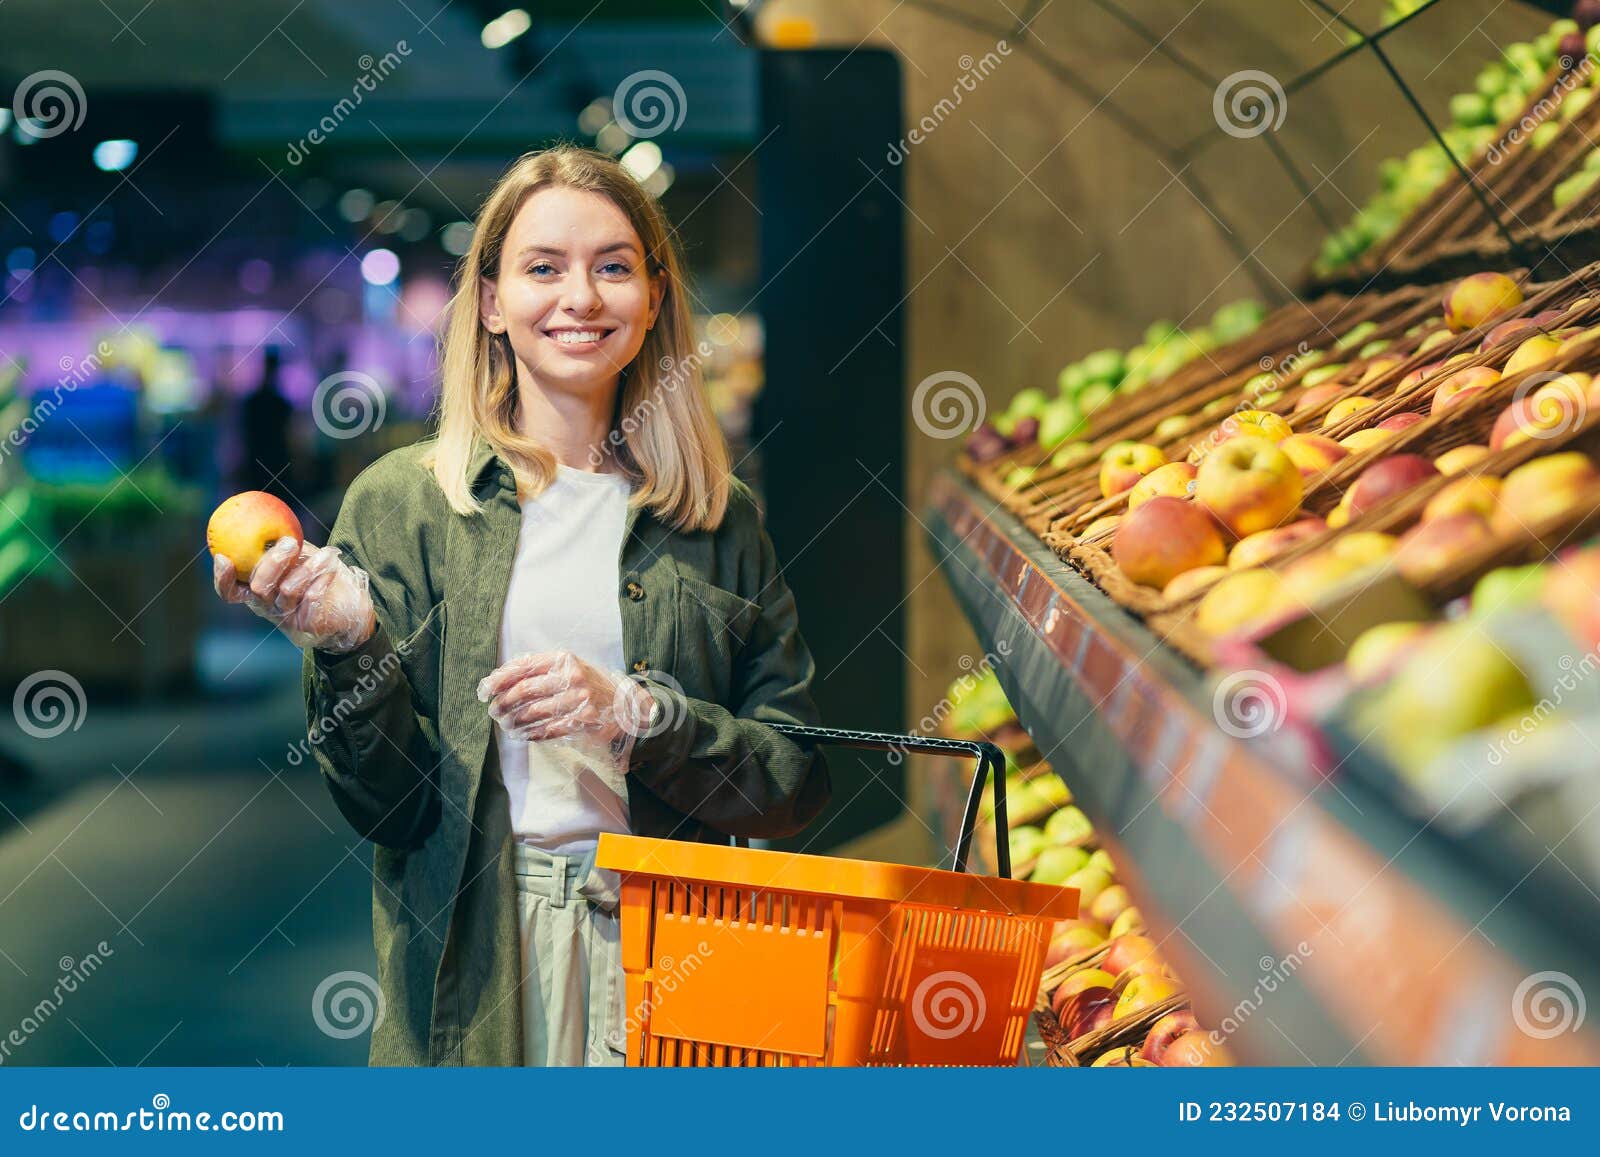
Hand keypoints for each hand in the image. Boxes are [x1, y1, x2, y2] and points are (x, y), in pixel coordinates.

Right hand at [213, 538, 376, 652]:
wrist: (351, 610)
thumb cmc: (321, 580)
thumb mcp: (303, 560)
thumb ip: (287, 548)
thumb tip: (275, 522)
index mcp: (259, 592)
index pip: (232, 592)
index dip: (223, 579)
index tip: (223, 558)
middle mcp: (268, 607)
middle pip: (258, 588)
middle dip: (273, 562)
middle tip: (290, 543)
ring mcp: (287, 618)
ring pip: (287, 590)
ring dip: (308, 567)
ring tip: (327, 554)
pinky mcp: (307, 625)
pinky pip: (311, 598)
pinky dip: (322, 580)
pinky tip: (332, 568)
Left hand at [476, 650, 654, 745]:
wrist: (628, 706)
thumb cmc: (591, 686)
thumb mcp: (570, 668)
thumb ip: (540, 670)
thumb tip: (500, 679)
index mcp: (564, 659)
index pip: (523, 666)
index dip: (499, 679)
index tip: (485, 691)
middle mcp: (572, 676)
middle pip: (524, 691)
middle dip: (503, 703)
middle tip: (494, 712)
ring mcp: (579, 699)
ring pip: (533, 713)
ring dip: (514, 722)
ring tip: (506, 725)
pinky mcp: (583, 721)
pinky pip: (548, 729)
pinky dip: (531, 734)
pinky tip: (522, 735)